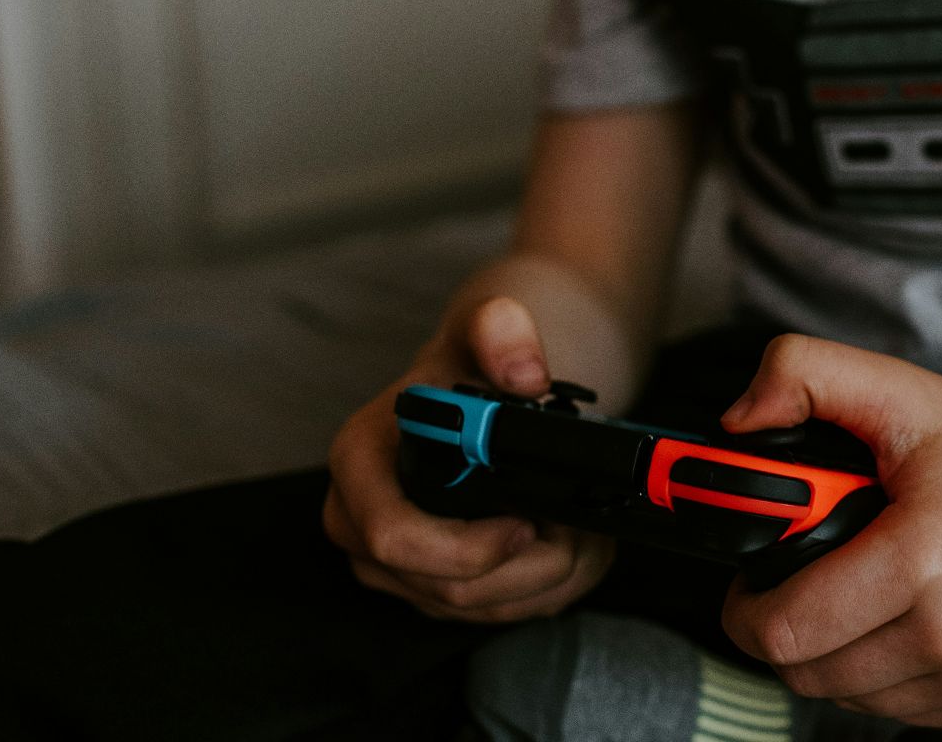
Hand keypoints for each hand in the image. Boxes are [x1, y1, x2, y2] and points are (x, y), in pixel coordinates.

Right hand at [324, 296, 615, 621]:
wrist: (479, 390)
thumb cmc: (471, 364)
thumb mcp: (486, 328)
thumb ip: (502, 332)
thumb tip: (526, 374)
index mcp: (359, 463)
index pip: (394, 537)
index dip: (467, 547)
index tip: (529, 521)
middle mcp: (361, 524)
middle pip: (448, 587)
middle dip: (529, 564)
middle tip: (578, 524)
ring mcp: (395, 566)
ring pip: (481, 607)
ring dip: (548, 576)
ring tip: (582, 526)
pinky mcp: (432, 590)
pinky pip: (497, 613)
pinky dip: (548, 586)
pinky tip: (571, 542)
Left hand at [719, 336, 941, 727]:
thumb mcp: (899, 390)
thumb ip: (801, 373)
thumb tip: (735, 423)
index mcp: (923, 558)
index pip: (785, 630)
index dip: (744, 607)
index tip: (750, 578)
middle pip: (806, 673)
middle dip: (780, 630)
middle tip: (795, 581)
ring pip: (845, 697)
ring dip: (829, 654)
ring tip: (852, 593)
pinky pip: (893, 710)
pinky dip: (877, 673)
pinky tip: (896, 618)